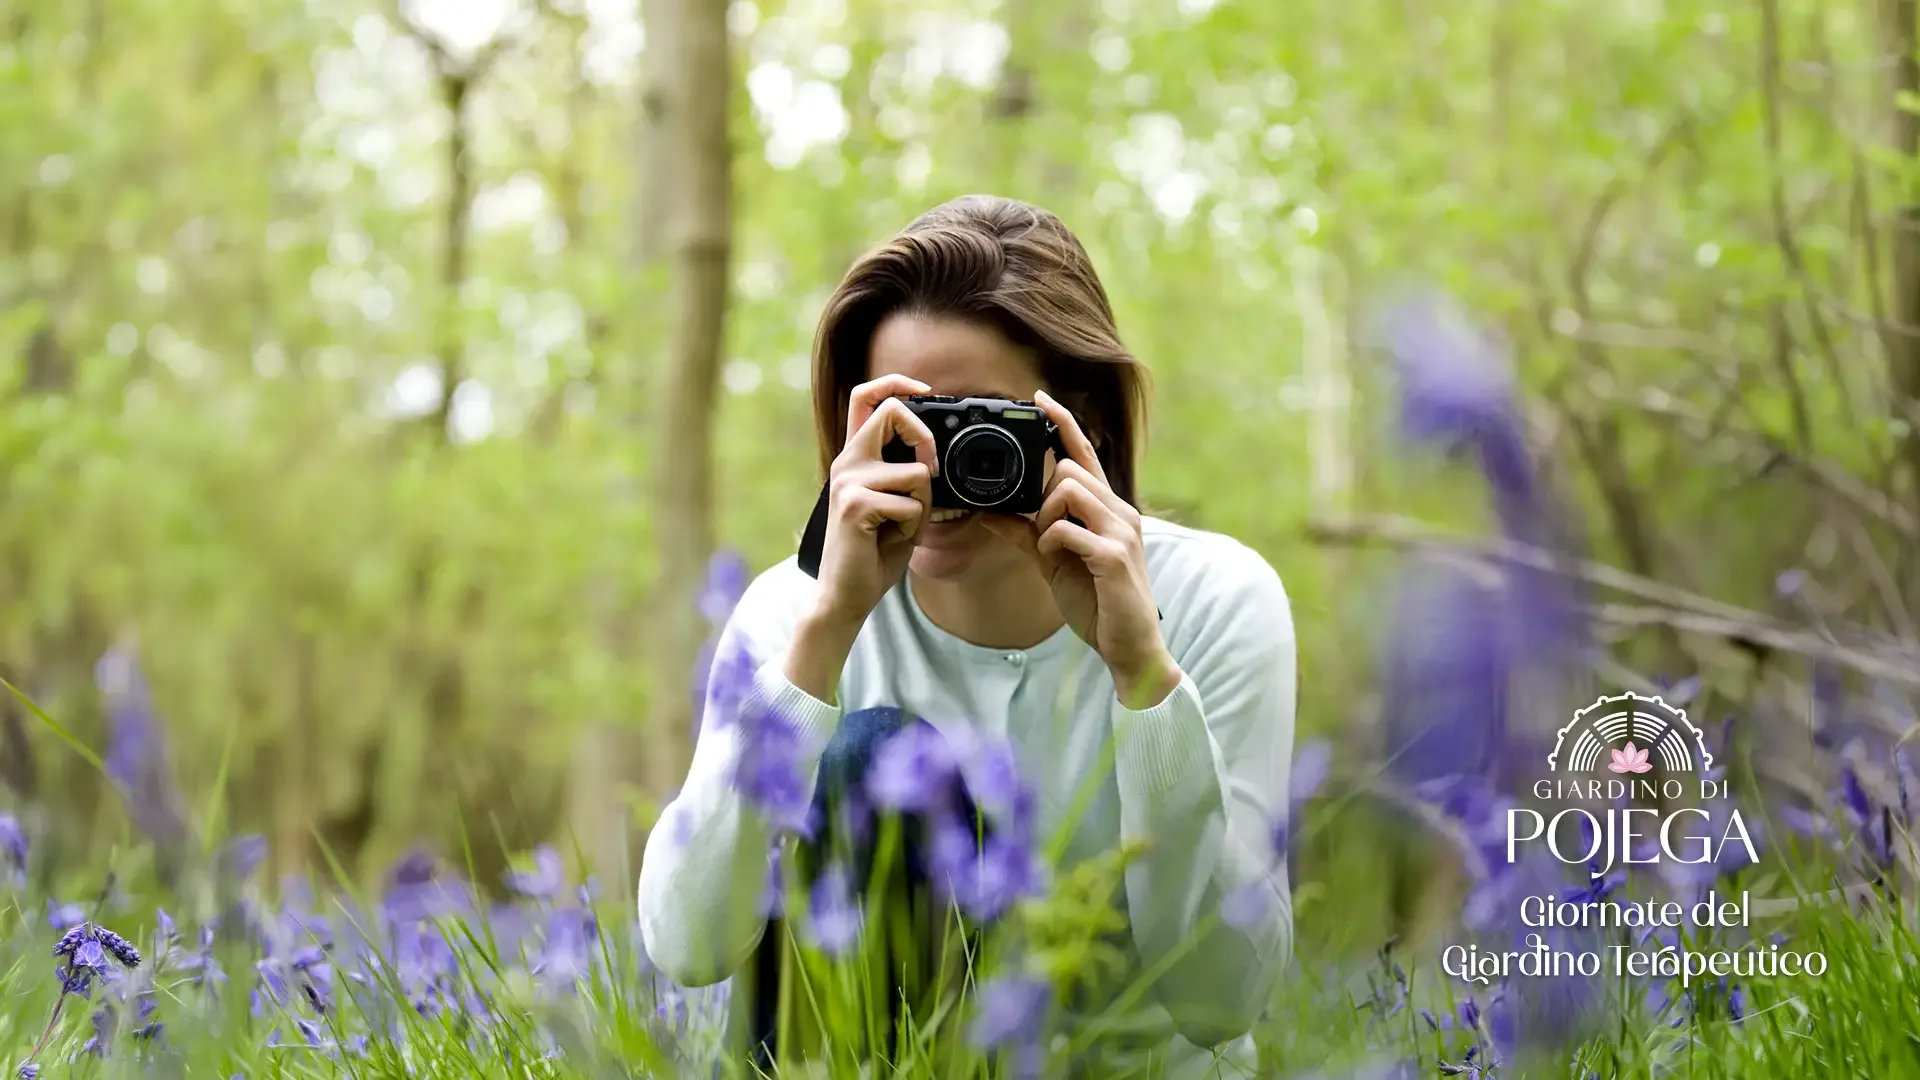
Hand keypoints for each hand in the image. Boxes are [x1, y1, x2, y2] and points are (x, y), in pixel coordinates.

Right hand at [810, 374, 938, 631]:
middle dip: (925, 437)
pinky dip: (913, 527)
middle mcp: (848, 462)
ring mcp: (849, 481)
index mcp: (856, 457)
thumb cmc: (874, 551)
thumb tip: (935, 458)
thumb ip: (909, 476)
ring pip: (917, 473)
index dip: (897, 383)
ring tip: (899, 527)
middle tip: (930, 471)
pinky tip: (890, 540)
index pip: (866, 397)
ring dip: (923, 506)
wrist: (847, 594)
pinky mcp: (856, 505)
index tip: (923, 390)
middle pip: (892, 412)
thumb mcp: (897, 504)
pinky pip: (911, 505)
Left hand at [979, 389, 1180, 708]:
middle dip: (1043, 495)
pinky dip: (1052, 541)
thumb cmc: (1097, 602)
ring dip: (1046, 518)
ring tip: (1051, 549)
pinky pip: (1068, 529)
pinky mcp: (1114, 557)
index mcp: (1108, 509)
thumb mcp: (1053, 562)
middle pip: (1072, 469)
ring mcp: (1120, 532)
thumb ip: (1026, 533)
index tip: (1039, 399)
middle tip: (1040, 532)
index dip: (1063, 424)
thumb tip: (990, 513)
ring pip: (1070, 491)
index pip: (1086, 453)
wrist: (1130, 648)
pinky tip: (1055, 560)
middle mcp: (1120, 512)